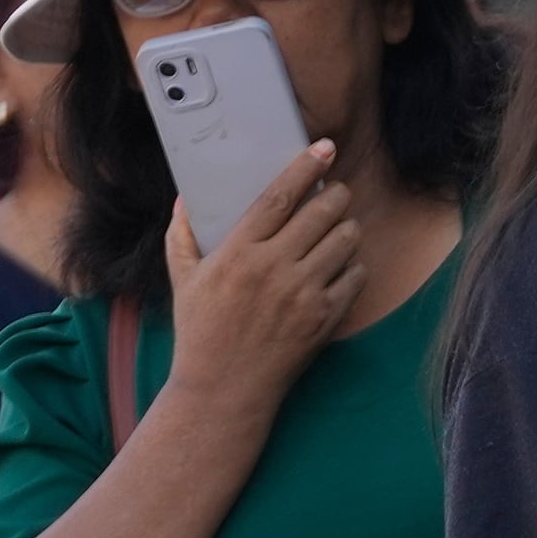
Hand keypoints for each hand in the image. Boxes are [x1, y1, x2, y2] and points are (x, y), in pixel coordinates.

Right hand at [160, 140, 361, 413]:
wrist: (224, 388)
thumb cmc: (200, 331)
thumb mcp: (183, 279)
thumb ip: (181, 235)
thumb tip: (184, 200)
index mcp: (238, 251)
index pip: (280, 196)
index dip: (306, 167)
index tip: (324, 148)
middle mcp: (274, 268)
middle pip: (323, 212)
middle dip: (336, 196)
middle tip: (336, 194)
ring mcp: (303, 294)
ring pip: (345, 241)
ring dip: (347, 228)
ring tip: (338, 229)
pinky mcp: (324, 319)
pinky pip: (355, 277)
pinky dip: (354, 266)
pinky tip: (342, 266)